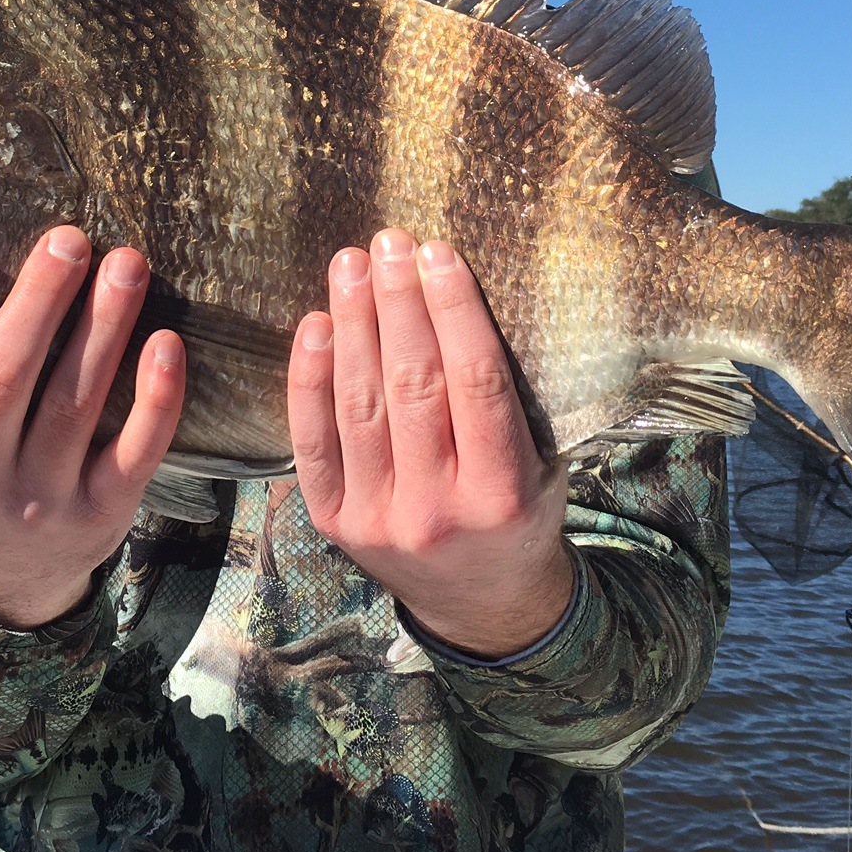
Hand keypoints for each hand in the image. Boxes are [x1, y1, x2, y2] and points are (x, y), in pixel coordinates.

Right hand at [0, 228, 183, 628]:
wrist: (6, 581)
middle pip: (1, 377)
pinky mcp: (100, 515)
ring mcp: (37, 501)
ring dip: (103, 326)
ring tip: (126, 264)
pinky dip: (155, 398)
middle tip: (69, 239)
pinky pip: (134, 452)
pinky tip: (166, 342)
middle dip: (38, 301)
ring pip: (72, 403)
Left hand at [286, 229, 573, 658]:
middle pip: (414, 385)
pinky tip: (316, 327)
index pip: (476, 381)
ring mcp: (378, 518)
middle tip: (388, 243)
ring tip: (350, 267)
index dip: (454, 311)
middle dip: (399, 305)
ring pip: (361, 405)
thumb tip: (459, 299)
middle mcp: (437, 508)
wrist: (482, 609)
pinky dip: (309, 382)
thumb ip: (508, 401)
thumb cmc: (518, 517)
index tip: (438, 253)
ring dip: (354, 326)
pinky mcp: (334, 523)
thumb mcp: (541, 466)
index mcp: (502, 492)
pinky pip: (313, 441)